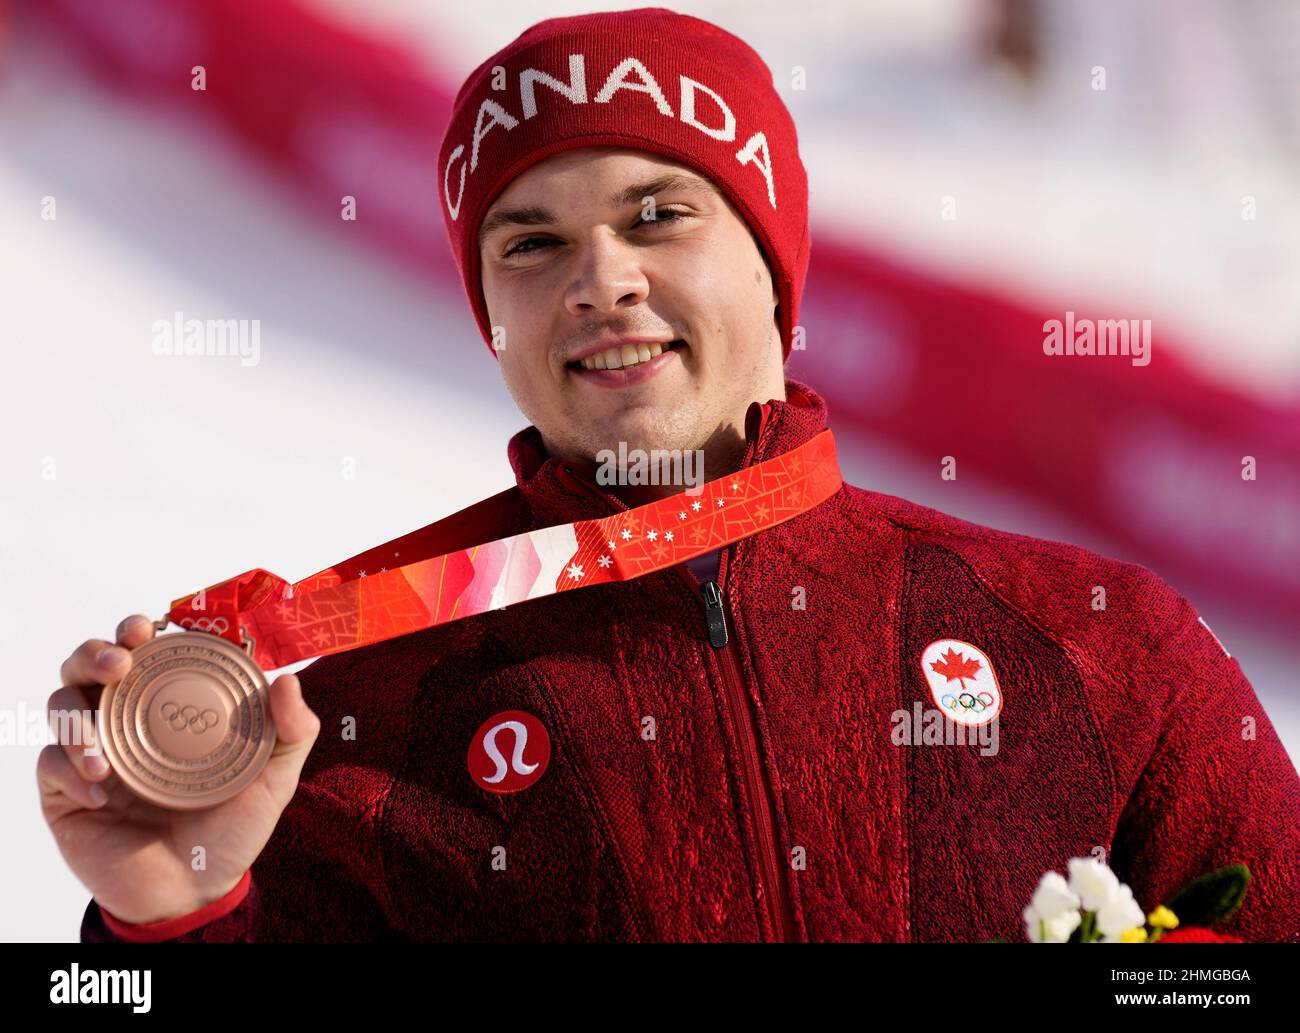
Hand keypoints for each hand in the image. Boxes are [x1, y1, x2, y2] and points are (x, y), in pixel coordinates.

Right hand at [39, 614, 320, 923]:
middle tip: (120, 666)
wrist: (194, 892)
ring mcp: (93, 753)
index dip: (138, 630)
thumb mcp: (273, 779)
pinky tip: (100, 792)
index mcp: (169, 706)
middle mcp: (126, 720)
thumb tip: (287, 678)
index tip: (148, 628)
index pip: (144, 651)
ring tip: (102, 752)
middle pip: (89, 664)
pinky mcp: (64, 792)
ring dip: (75, 717)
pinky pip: (50, 765)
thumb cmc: (231, 829)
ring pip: (61, 705)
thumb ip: (292, 731)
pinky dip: (69, 770)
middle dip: (96, 653)